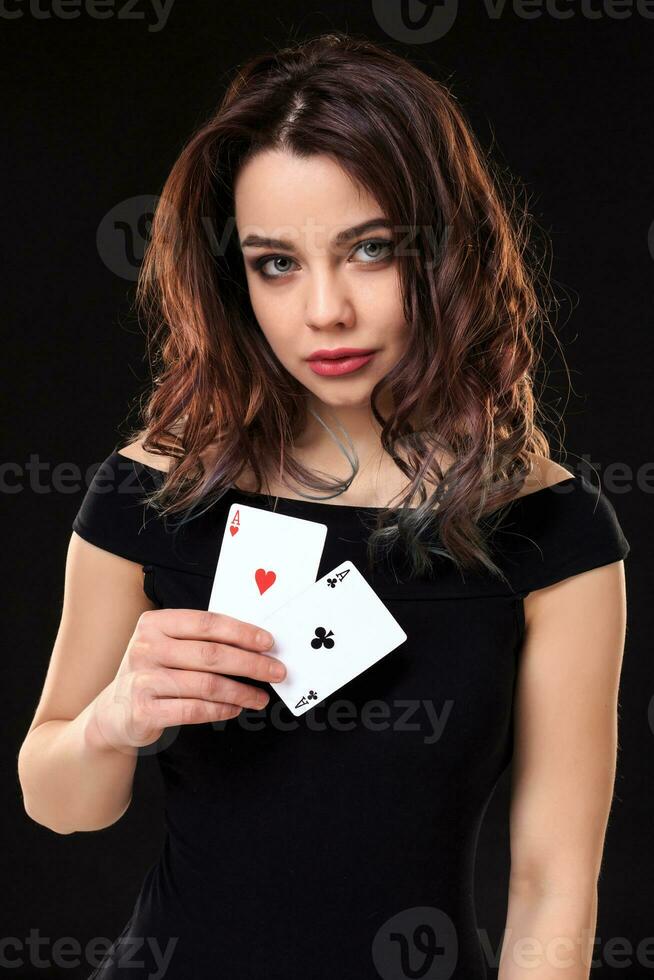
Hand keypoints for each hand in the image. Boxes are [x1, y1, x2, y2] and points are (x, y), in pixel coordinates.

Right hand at [90, 609, 284, 749]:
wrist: (113, 714)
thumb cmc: (152, 674)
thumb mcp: (167, 647)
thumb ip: (200, 641)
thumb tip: (254, 643)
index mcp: (154, 624)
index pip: (206, 623)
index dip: (242, 632)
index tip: (268, 642)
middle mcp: (146, 647)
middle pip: (211, 654)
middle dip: (251, 663)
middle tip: (277, 671)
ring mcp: (143, 679)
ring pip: (207, 684)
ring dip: (242, 691)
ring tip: (261, 696)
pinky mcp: (144, 710)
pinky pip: (194, 709)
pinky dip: (222, 709)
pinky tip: (237, 708)